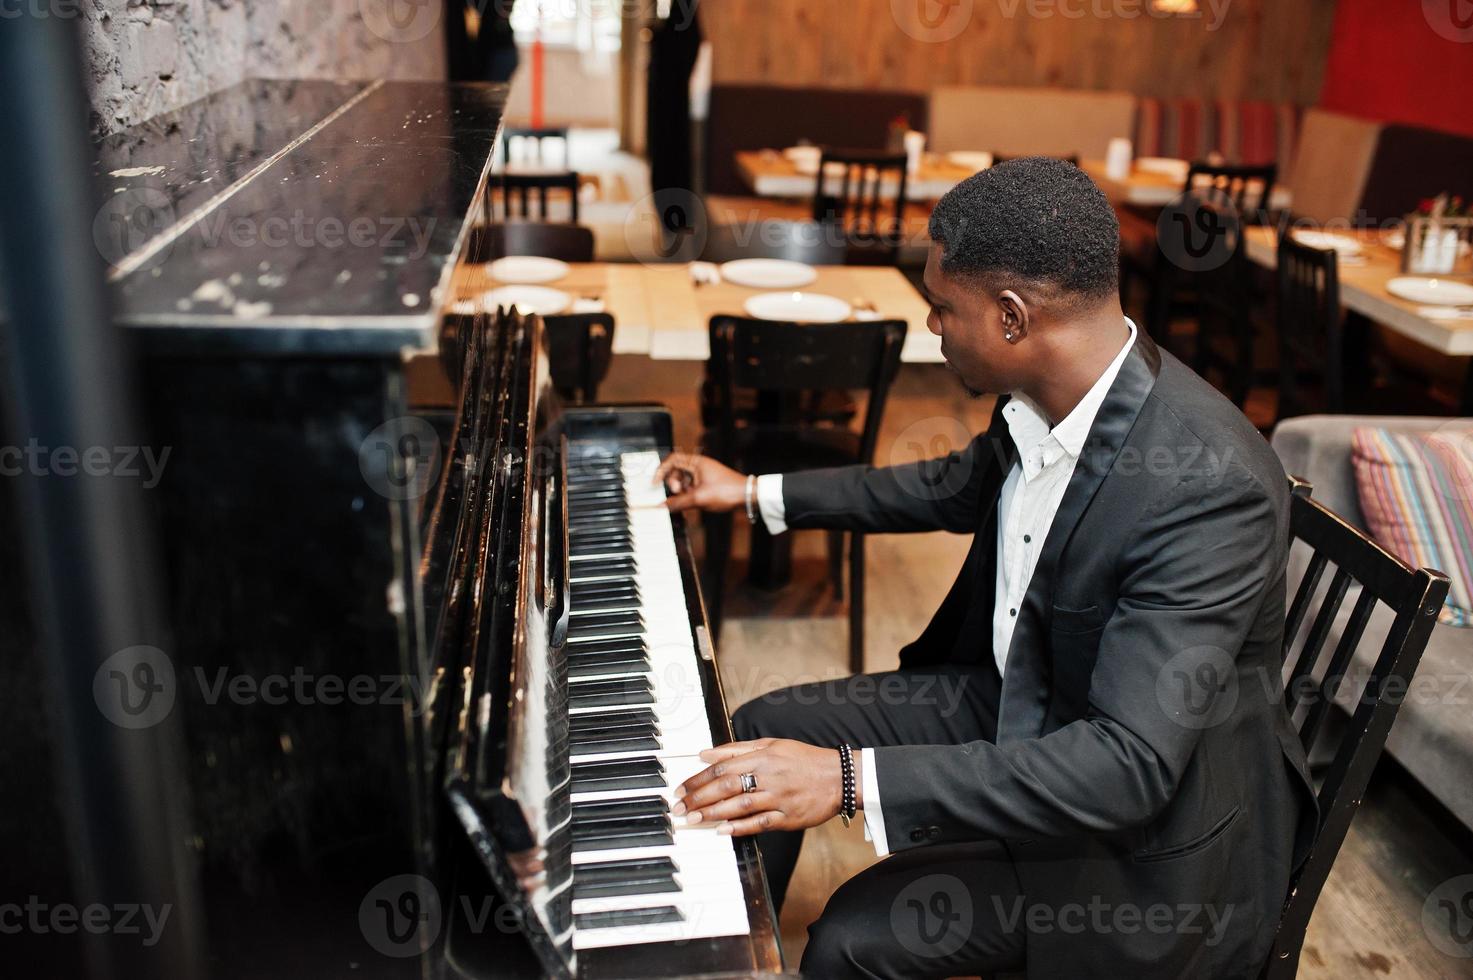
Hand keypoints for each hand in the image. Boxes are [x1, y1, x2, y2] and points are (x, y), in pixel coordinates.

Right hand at [653, 452, 747, 514]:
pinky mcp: (707, 485)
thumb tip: (661, 506)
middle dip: (673, 484)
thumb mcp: (698, 498)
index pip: (672, 460)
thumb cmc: (727, 491)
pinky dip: (689, 496)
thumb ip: (677, 502)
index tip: (655, 483)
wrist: (748, 497)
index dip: (661, 470)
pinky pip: (691, 489)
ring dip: (681, 493)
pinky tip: (692, 504)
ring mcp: (703, 476)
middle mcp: (699, 466)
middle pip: (676, 472)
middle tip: (678, 493)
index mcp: (696, 462)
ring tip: (689, 501)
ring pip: (683, 482)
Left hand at [673, 738, 854, 835]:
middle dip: (698, 797)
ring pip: (739, 805)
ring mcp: (778, 798)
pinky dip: (740, 827)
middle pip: (726, 786)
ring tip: (693, 819)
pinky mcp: (788, 818)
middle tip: (679, 807)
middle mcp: (768, 776)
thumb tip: (704, 753)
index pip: (721, 767)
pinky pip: (760, 824)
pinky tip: (722, 831)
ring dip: (713, 813)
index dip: (698, 779)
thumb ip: (736, 749)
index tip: (681, 789)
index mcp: (761, 757)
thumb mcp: (770, 745)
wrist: (839, 777)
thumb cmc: (802, 759)